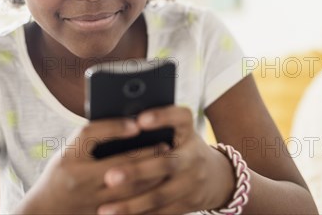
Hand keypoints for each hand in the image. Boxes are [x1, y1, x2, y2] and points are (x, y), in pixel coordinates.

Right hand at [17, 118, 170, 213]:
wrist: (43, 213)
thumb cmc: (59, 176)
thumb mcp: (67, 154)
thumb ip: (90, 142)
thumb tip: (126, 125)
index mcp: (68, 158)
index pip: (91, 135)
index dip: (114, 127)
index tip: (135, 124)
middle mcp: (78, 180)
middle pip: (120, 164)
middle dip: (146, 154)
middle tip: (165, 145)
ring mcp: (90, 202)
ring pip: (130, 189)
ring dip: (153, 176)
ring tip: (167, 164)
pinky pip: (130, 207)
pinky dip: (146, 196)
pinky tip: (159, 187)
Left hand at [97, 106, 235, 214]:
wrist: (216, 176)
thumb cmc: (181, 146)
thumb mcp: (177, 131)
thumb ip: (155, 126)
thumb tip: (118, 123)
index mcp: (188, 131)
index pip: (181, 117)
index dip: (162, 116)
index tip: (140, 119)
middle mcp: (194, 155)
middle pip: (167, 163)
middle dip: (137, 171)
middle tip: (108, 177)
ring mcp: (193, 182)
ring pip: (160, 195)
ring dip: (132, 204)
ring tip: (104, 209)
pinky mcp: (189, 204)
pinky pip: (162, 213)